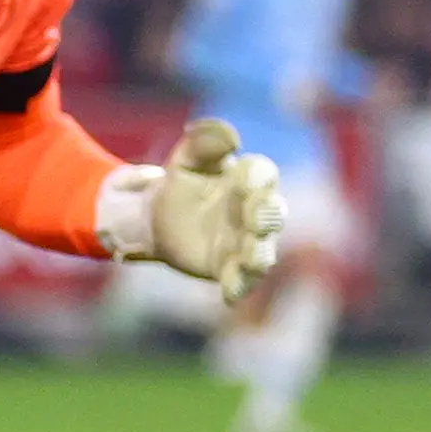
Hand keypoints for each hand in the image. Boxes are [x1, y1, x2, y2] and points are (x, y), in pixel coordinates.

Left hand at [147, 115, 287, 300]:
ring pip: (264, 251)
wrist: (157, 218)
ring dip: (260, 254)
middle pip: (273, 213)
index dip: (257, 177)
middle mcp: (254, 211)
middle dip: (267, 214)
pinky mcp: (229, 267)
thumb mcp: (186, 160)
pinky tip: (229, 295)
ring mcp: (245, 242)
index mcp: (248, 179)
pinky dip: (238, 286)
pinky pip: (241, 280)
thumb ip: (204, 144)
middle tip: (256, 216)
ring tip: (252, 258)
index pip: (263, 174)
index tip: (244, 179)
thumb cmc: (182, 183)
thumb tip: (229, 135)